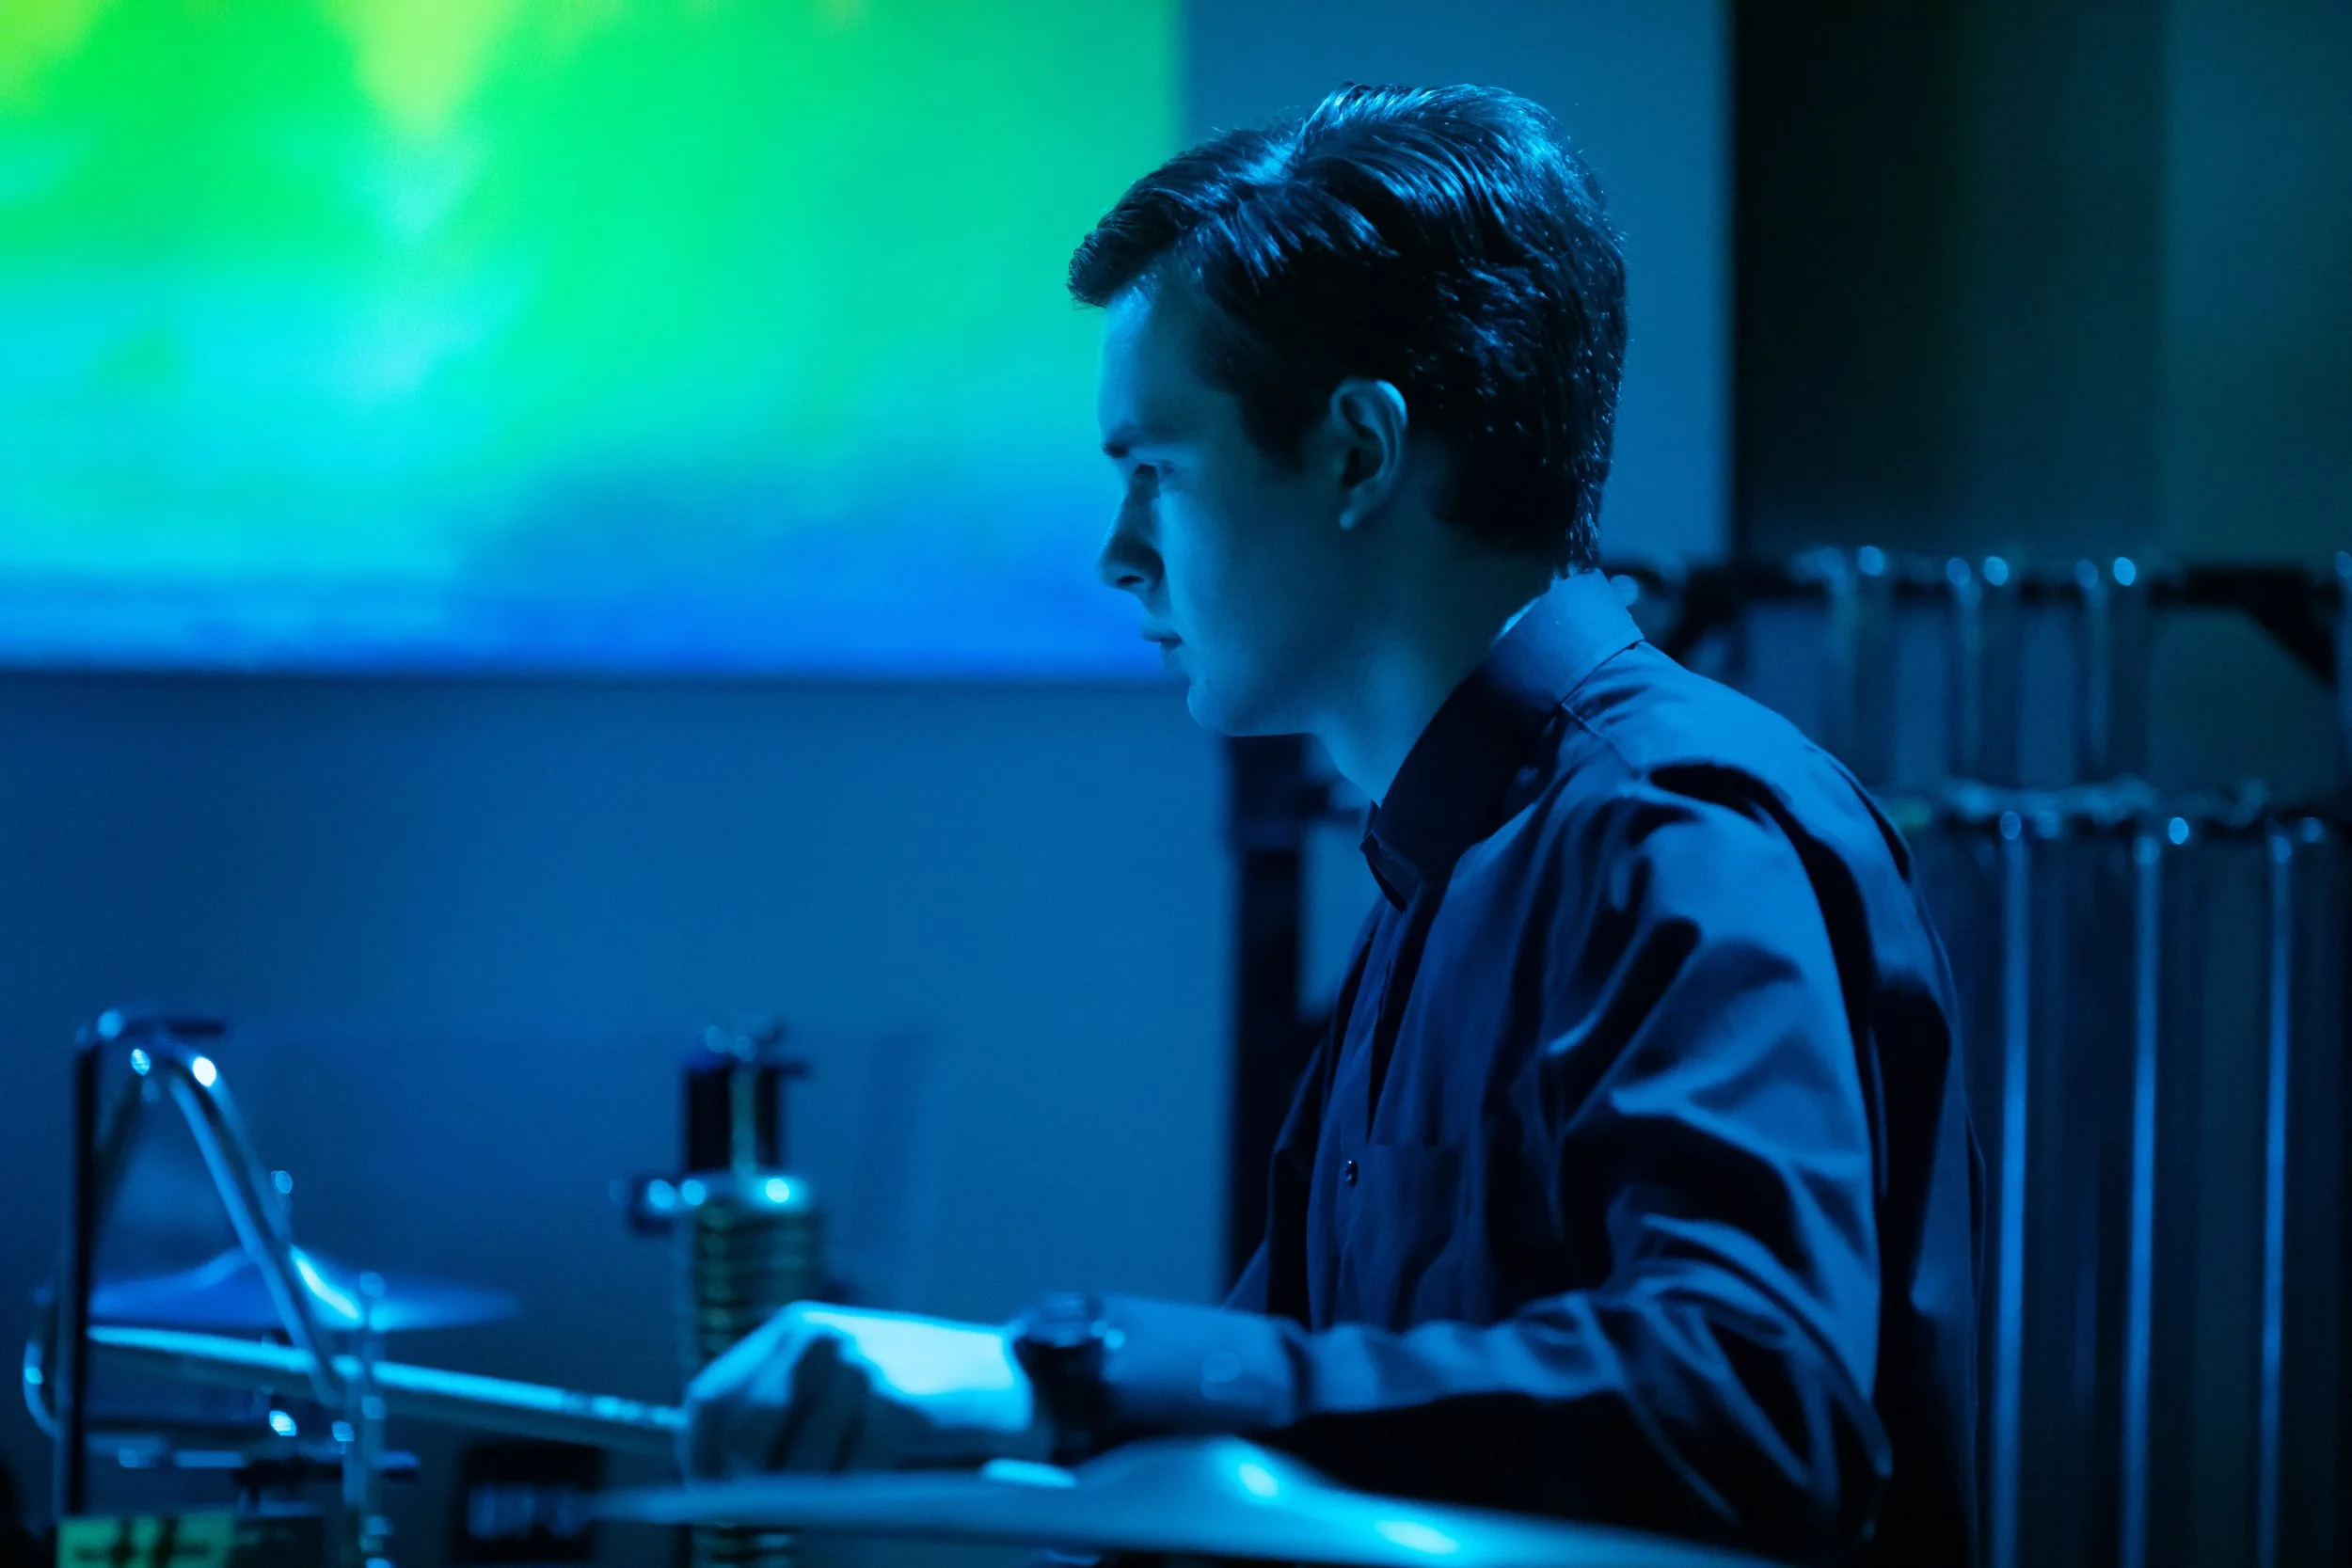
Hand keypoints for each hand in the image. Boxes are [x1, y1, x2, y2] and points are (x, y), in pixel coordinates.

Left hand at [680, 1303, 1052, 1478]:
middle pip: (742, 1443)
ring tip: (851, 1497)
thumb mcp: (847, 1378)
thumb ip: (788, 1409)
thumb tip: (721, 1481)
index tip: (708, 1502)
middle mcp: (818, 1340)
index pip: (709, 1400)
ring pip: (794, 1473)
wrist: (1024, 1380)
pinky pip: (847, 1486)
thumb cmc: (927, 1390)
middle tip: (777, 1521)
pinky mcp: (894, 1410)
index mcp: (795, 1328)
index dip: (697, 1460)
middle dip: (751, 1494)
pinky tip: (883, 1494)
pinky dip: (856, 1507)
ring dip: (813, 1507)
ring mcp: (857, 1373)